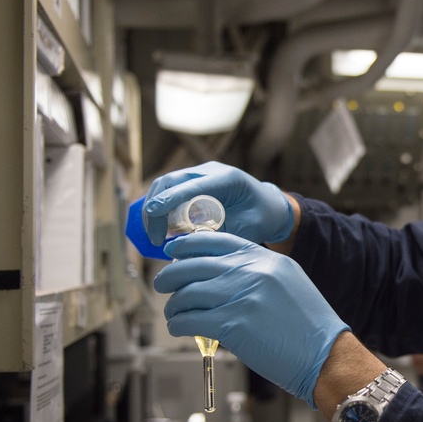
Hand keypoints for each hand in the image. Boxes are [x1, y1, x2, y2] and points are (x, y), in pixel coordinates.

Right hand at [143, 161, 293, 246]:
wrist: (271, 206)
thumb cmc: (262, 218)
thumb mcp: (247, 230)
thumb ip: (219, 236)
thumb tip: (186, 250)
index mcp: (227, 179)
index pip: (191, 186)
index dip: (169, 199)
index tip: (151, 213)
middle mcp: (210, 171)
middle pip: (170, 182)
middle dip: (155, 209)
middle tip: (155, 238)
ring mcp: (200, 174)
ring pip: (165, 185)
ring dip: (153, 209)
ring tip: (155, 237)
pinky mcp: (193, 182)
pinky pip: (169, 191)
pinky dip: (160, 208)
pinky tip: (159, 229)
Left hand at [153, 231, 349, 407]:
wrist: (325, 354)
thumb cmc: (308, 326)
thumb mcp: (287, 282)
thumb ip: (255, 273)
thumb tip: (218, 276)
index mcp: (265, 259)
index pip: (216, 241)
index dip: (188, 245)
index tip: (174, 251)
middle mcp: (251, 272)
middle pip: (194, 266)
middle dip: (170, 276)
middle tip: (163, 284)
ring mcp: (240, 297)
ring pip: (187, 294)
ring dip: (173, 305)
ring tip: (173, 313)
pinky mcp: (232, 325)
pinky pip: (190, 320)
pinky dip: (178, 325)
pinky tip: (179, 328)